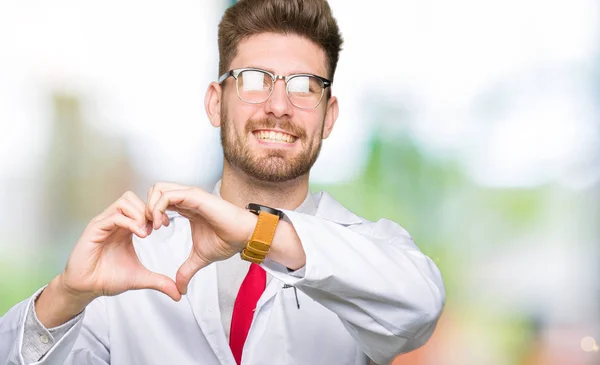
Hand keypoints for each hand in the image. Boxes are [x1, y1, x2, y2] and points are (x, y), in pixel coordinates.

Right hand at [60, 191, 180, 302]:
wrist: (86, 289)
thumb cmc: (107, 279)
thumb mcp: (140, 278)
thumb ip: (160, 281)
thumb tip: (178, 294)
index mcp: (125, 228)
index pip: (141, 206)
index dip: (156, 212)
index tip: (166, 225)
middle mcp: (114, 222)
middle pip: (134, 198)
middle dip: (149, 210)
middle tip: (158, 227)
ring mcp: (104, 223)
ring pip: (125, 202)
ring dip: (140, 214)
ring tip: (147, 232)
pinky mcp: (94, 229)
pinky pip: (115, 216)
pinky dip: (131, 222)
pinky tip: (141, 235)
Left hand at [146, 182, 256, 293]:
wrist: (244, 236)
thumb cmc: (228, 240)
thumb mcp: (199, 258)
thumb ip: (186, 271)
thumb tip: (180, 289)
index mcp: (186, 207)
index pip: (159, 202)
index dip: (149, 216)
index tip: (150, 233)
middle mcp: (186, 198)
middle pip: (155, 191)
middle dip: (145, 209)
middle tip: (148, 229)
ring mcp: (190, 195)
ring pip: (158, 189)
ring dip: (150, 207)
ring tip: (154, 226)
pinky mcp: (194, 196)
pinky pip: (167, 195)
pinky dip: (158, 208)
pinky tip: (162, 224)